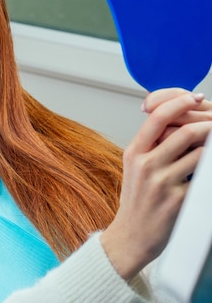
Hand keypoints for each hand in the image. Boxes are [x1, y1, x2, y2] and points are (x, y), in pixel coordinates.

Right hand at [100, 92, 211, 280]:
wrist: (131, 237)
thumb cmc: (136, 202)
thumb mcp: (133, 168)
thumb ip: (149, 145)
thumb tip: (174, 121)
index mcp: (134, 153)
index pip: (156, 117)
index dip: (178, 103)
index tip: (194, 98)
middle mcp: (146, 165)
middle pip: (184, 131)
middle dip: (208, 124)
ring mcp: (162, 183)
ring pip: (199, 153)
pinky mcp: (178, 200)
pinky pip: (203, 178)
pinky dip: (209, 172)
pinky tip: (207, 172)